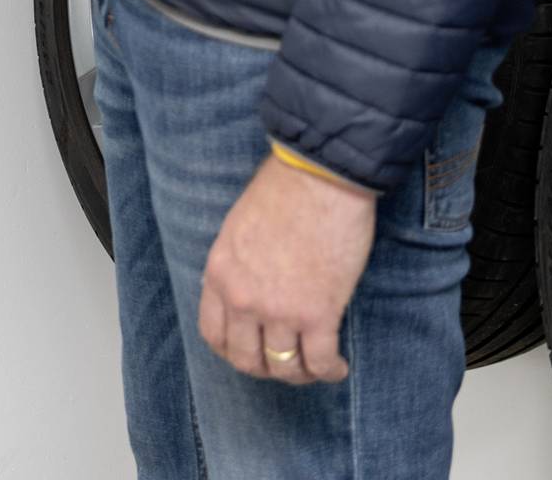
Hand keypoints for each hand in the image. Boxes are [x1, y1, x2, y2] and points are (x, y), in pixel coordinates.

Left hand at [197, 154, 375, 383]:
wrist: (320, 178)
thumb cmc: (283, 192)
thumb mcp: (238, 229)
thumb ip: (237, 266)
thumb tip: (248, 291)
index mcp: (219, 274)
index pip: (214, 334)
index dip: (234, 351)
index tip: (253, 352)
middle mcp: (242, 299)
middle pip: (246, 360)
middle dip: (266, 369)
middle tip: (285, 365)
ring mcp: (279, 310)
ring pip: (283, 368)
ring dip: (301, 374)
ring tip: (316, 367)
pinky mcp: (318, 314)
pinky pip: (319, 362)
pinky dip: (330, 371)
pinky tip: (338, 367)